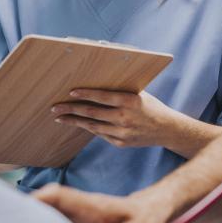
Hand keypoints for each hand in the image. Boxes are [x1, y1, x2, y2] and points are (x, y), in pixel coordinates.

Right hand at [34, 184, 173, 222]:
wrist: (154, 212)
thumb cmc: (146, 218)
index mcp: (90, 204)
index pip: (57, 195)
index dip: (36, 200)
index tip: (18, 212)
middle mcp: (78, 209)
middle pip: (45, 207)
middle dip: (25, 217)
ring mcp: (77, 220)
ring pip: (48, 220)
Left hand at [51, 89, 176, 147]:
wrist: (166, 129)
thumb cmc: (150, 106)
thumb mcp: (138, 93)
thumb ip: (120, 89)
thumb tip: (97, 80)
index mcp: (129, 101)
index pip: (102, 97)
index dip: (85, 94)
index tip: (70, 92)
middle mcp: (124, 118)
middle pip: (92, 113)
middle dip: (71, 110)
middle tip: (55, 108)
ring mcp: (122, 133)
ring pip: (92, 126)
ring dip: (74, 121)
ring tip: (60, 118)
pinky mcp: (120, 143)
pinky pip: (100, 134)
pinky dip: (89, 128)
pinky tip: (78, 123)